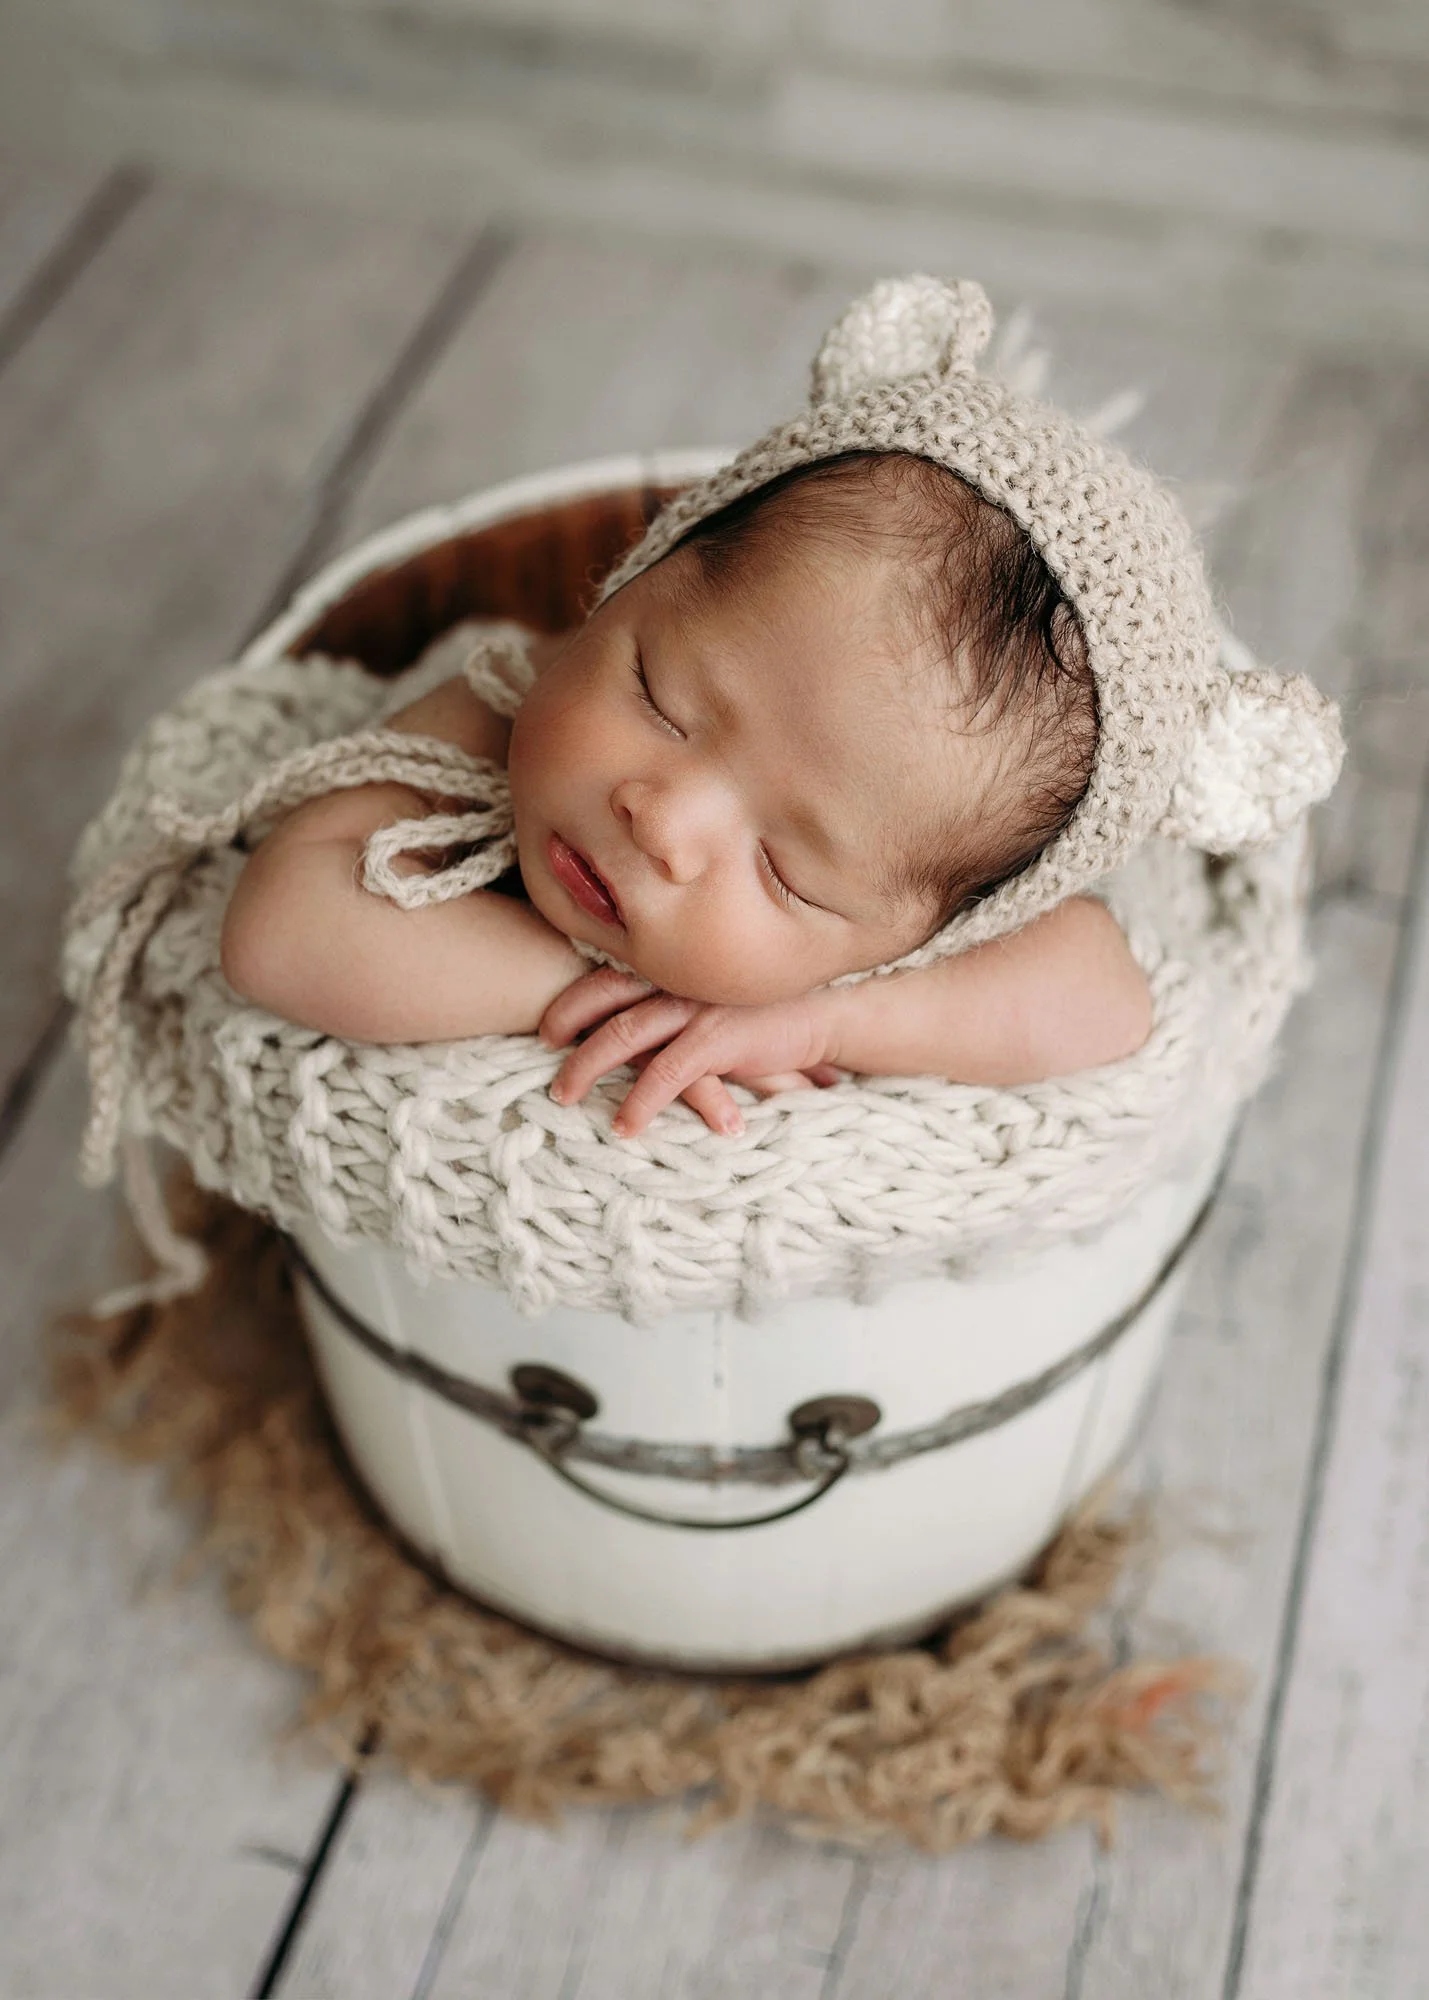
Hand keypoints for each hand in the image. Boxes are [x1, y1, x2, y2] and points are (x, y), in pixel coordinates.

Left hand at [539, 968, 843, 1137]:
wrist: (822, 1014)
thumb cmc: (764, 1009)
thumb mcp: (712, 997)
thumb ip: (674, 1003)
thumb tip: (631, 1028)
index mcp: (673, 965)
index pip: (606, 974)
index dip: (570, 1000)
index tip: (547, 1028)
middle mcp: (678, 978)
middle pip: (603, 998)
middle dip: (566, 1029)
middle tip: (545, 1058)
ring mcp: (696, 1006)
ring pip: (624, 1035)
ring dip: (587, 1068)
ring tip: (563, 1097)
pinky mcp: (717, 1039)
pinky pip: (666, 1074)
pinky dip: (640, 1101)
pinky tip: (625, 1125)